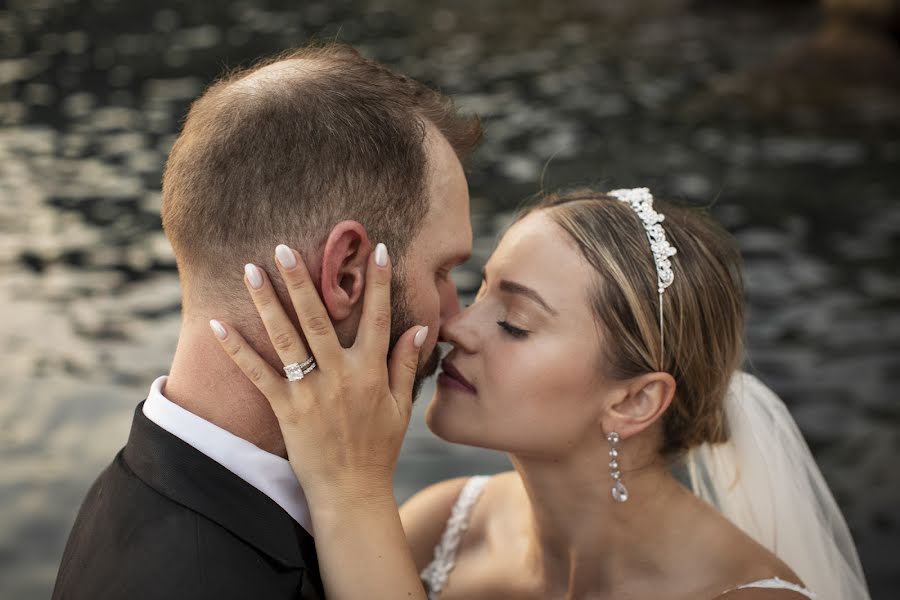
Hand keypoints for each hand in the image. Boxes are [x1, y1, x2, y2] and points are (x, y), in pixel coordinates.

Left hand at [209, 243, 427, 507]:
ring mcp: (310, 391)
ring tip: (251, 269)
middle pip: (318, 318)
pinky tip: (218, 324)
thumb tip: (419, 327)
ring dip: (267, 301)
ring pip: (285, 337)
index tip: (374, 249)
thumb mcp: (401, 406)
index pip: (377, 318)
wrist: (352, 492)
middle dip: (302, 280)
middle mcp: (340, 375)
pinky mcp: (285, 409)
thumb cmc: (379, 449)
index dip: (377, 283)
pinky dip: (236, 349)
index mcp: (370, 372)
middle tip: (284, 248)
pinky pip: (257, 374)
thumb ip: (406, 364)